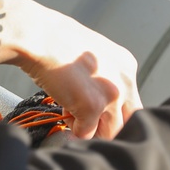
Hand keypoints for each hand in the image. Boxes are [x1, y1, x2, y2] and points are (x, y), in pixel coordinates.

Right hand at [0, 0, 142, 138]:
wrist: (38, 36)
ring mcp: (111, 94)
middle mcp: (125, 81)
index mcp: (126, 66)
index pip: (131, 104)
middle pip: (127, 122)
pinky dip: (72, 129)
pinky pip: (85, 133)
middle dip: (106, 127)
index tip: (99, 116)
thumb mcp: (92, 56)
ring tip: (72, 114)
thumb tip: (100, 106)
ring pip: (110, 132)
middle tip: (86, 122)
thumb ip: (103, 79)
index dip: (113, 114)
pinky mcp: (92, 107)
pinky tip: (63, 111)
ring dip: (90, 129)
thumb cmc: (56, 42)